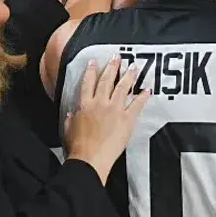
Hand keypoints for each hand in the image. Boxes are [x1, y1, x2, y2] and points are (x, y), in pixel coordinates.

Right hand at [64, 57, 149, 181]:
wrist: (89, 159)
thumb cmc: (78, 147)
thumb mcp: (68, 129)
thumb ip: (71, 118)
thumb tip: (71, 113)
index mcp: (84, 105)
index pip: (88, 83)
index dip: (91, 71)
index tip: (94, 62)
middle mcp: (99, 103)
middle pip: (106, 80)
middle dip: (112, 67)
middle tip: (117, 57)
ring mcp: (114, 110)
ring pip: (122, 87)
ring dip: (128, 76)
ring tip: (133, 67)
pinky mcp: (126, 119)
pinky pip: (136, 105)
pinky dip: (142, 97)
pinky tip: (146, 90)